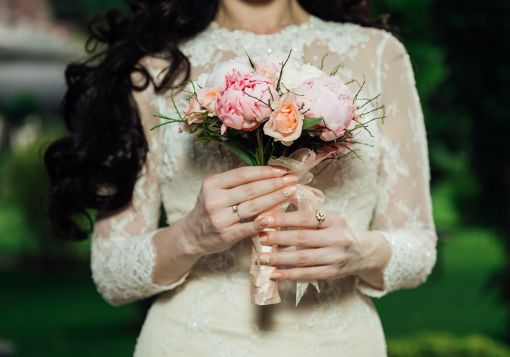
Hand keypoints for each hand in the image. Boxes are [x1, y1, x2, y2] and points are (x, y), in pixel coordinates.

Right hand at [181, 166, 298, 256]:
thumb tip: (269, 174)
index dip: (264, 171)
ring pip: (252, 206)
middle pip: (250, 189)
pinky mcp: (225, 235)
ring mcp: (219, 218)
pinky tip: (274, 217)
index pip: (242, 174)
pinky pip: (247, 227)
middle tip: (293, 180)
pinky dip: (262, 222)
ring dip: (274, 199)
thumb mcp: (215, 191)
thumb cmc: (210, 210)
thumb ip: (236, 184)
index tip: (282, 170)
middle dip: (274, 184)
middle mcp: (214, 200)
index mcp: (212, 184)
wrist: (191, 236)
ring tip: (291, 193)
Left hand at [257, 210, 390, 285]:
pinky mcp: (333, 273)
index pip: (306, 218)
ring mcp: (336, 257)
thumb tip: (281, 200)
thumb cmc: (339, 231)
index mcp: (335, 219)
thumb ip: (309, 212)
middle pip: (303, 238)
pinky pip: (308, 275)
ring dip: (280, 259)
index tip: (265, 219)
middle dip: (278, 238)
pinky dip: (289, 275)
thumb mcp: (331, 217)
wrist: (365, 252)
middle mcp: (337, 238)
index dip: (283, 219)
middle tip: (260, 238)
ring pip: (303, 258)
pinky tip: (274, 274)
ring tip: (262, 258)